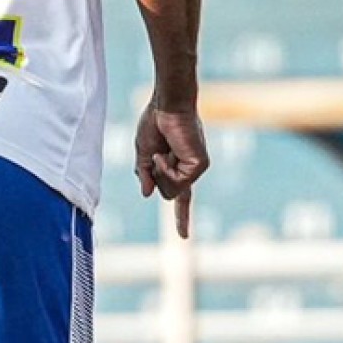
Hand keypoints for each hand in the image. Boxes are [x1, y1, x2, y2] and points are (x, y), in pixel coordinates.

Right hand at [137, 98, 208, 235]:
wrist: (166, 105)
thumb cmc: (154, 123)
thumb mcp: (142, 153)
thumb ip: (144, 174)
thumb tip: (147, 194)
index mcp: (178, 168)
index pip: (180, 198)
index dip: (181, 217)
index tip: (184, 237)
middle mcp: (189, 170)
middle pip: (168, 195)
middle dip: (155, 179)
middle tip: (157, 154)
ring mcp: (196, 168)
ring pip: (171, 192)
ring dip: (159, 173)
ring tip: (162, 151)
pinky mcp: (200, 164)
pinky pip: (177, 181)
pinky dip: (165, 169)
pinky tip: (165, 153)